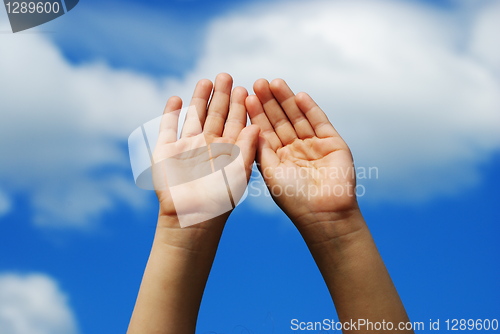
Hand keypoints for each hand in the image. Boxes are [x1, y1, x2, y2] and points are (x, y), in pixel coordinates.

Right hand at [153, 73, 258, 229]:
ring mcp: (186, 146)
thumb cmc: (220, 200)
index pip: (235, 122)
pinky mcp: (166, 151)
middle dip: (221, 96)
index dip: (239, 105)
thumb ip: (247, 148)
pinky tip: (176, 98)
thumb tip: (257, 125)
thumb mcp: (239, 173)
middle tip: (226, 76)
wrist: (192, 217)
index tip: (245, 88)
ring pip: (194, 117)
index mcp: (227, 150)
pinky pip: (168, 127)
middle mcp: (208, 145)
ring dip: (199, 99)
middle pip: (215, 114)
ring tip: (205, 81)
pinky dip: (171, 113)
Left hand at [246, 79, 358, 229]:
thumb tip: (250, 127)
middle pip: (280, 120)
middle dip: (269, 102)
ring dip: (287, 100)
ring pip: (298, 117)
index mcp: (278, 157)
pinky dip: (310, 109)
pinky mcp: (333, 143)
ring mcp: (314, 145)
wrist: (324, 213)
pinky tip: (299, 96)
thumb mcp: (270, 172)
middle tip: (259, 83)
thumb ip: (262, 149)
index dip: (256, 113)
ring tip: (275, 83)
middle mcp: (295, 149)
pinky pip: (319, 122)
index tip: (246, 96)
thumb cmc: (293, 198)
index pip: (265, 130)